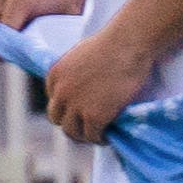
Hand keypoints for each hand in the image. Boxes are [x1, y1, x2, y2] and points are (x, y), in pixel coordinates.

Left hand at [42, 25, 152, 145]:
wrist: (128, 44)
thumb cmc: (113, 44)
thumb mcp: (82, 55)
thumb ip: (76, 72)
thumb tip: (84, 85)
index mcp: (54, 75)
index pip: (54, 100)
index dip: (68, 107)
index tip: (80, 111)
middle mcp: (60, 92)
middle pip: (57, 118)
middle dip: (71, 123)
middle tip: (87, 127)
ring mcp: (76, 105)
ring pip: (71, 131)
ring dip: (84, 134)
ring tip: (97, 134)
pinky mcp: (94, 115)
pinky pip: (92, 135)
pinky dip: (99, 138)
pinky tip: (108, 136)